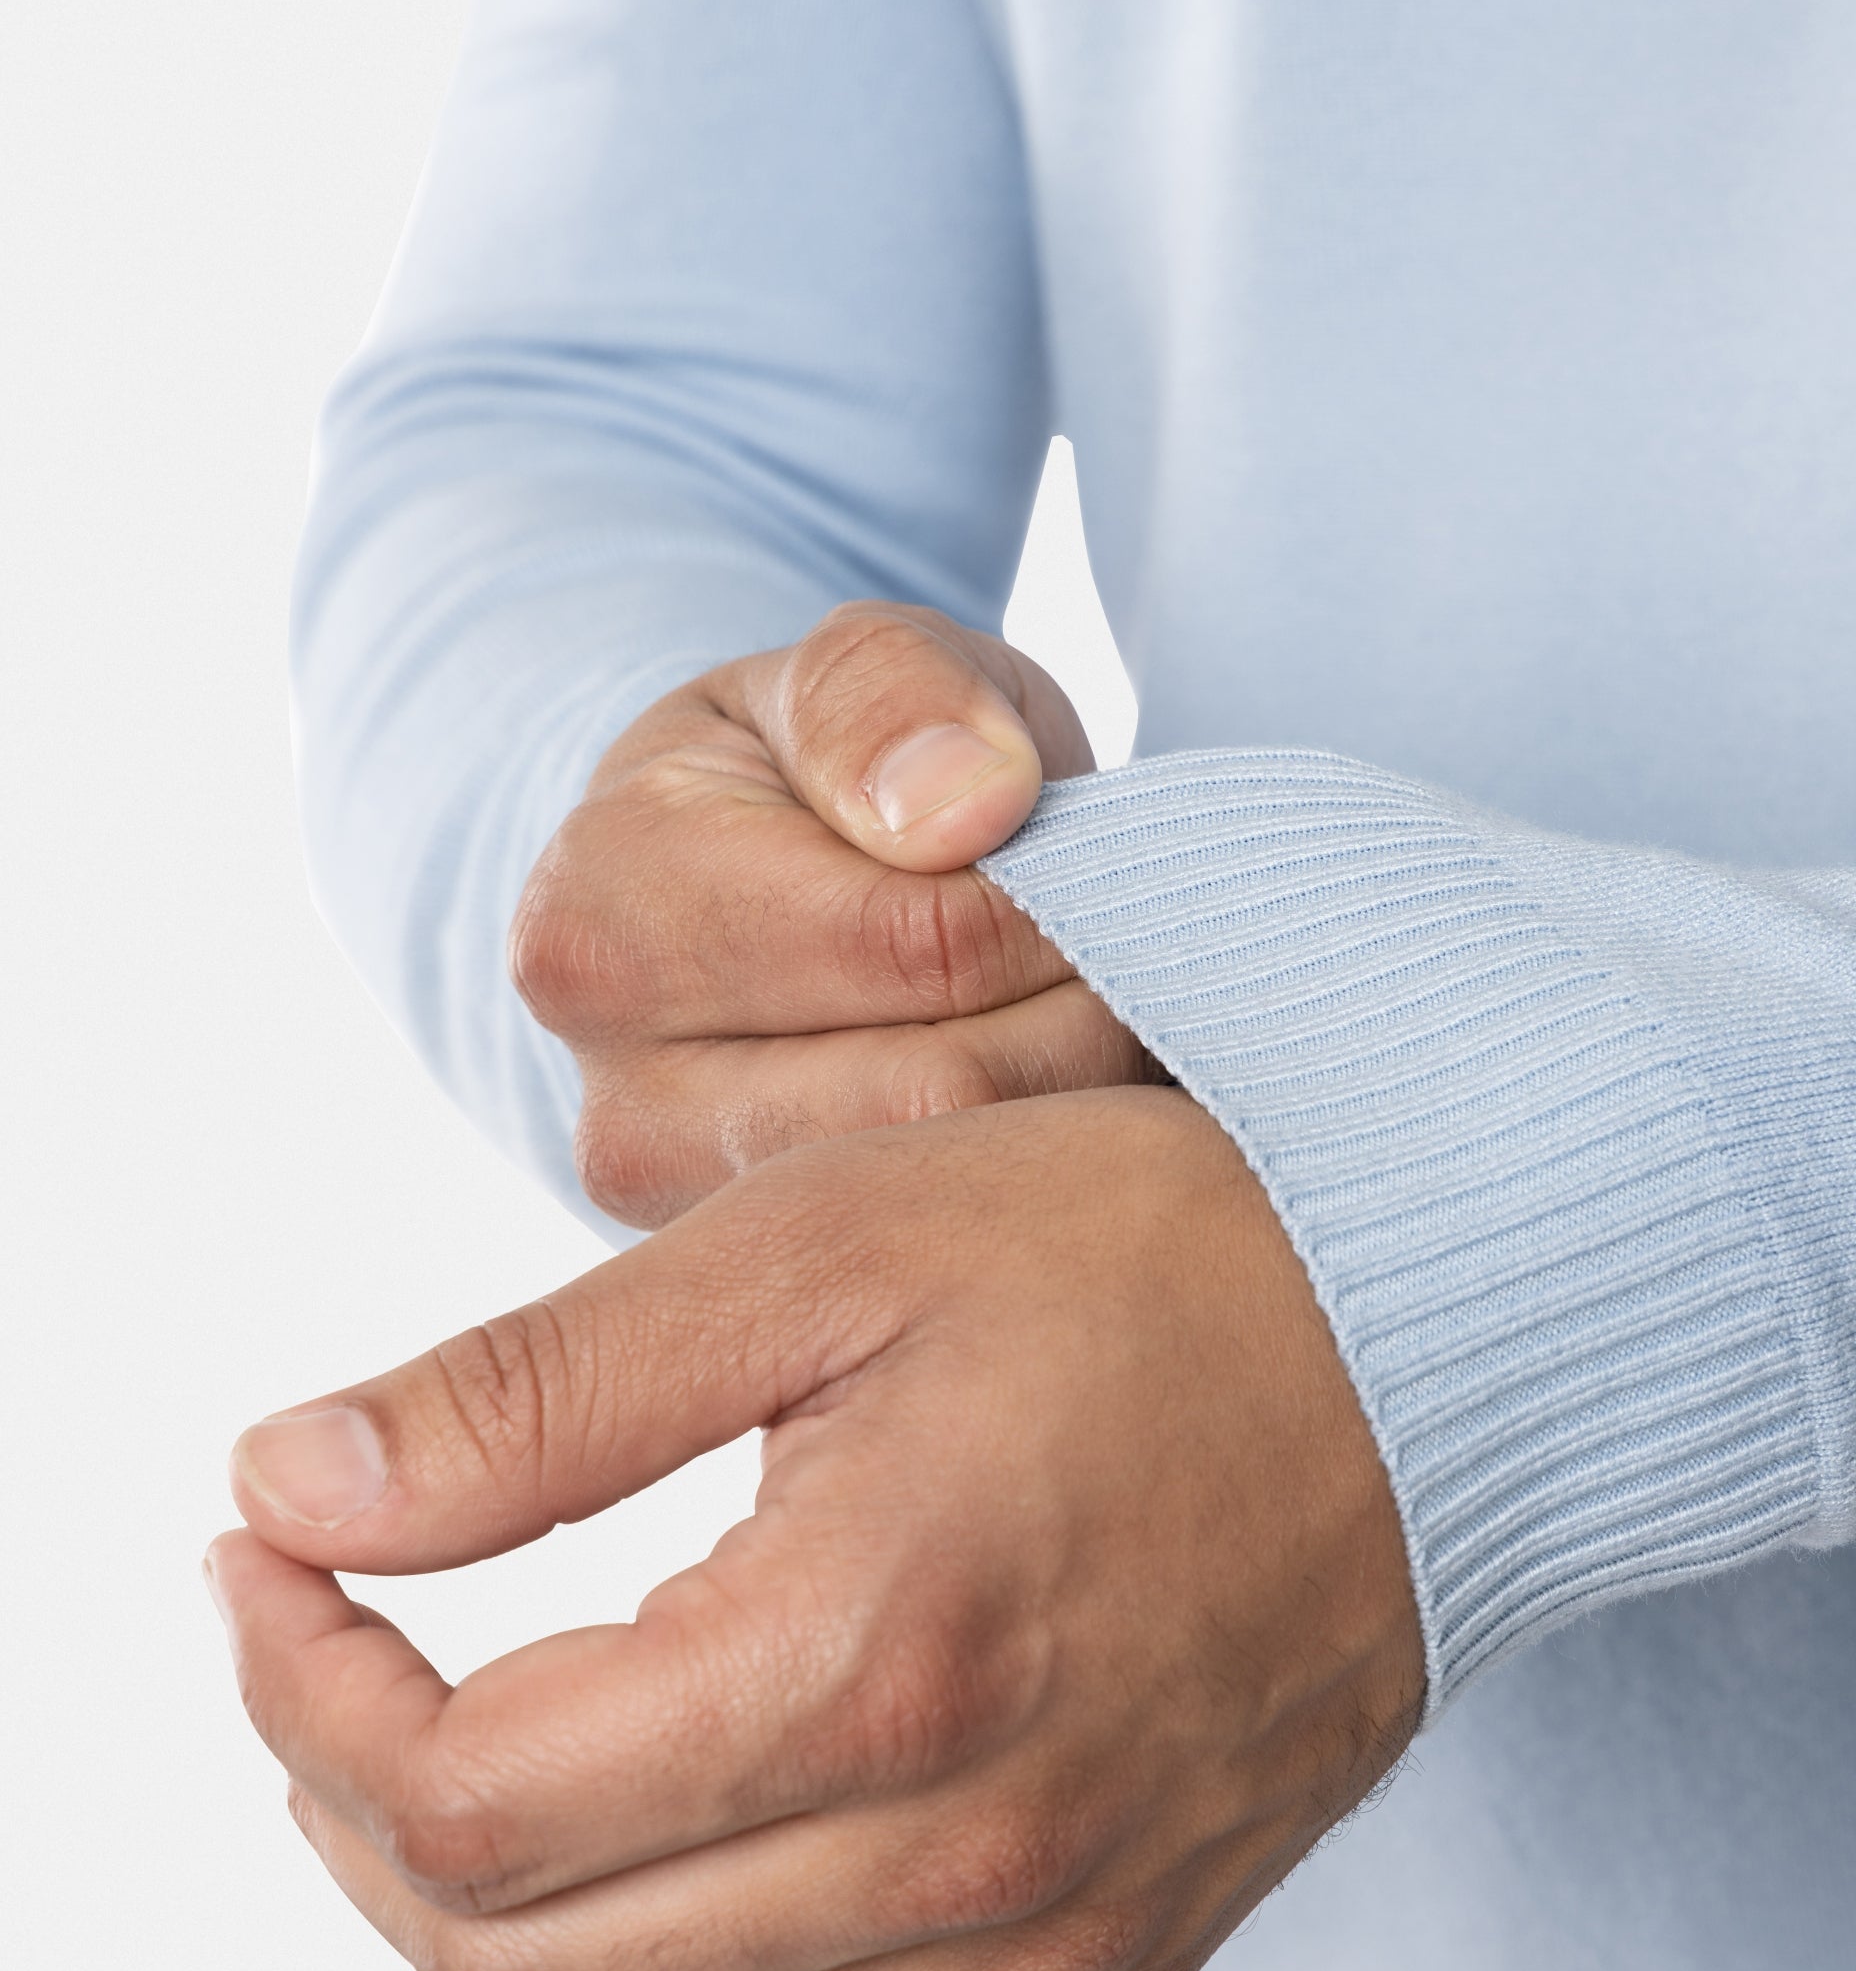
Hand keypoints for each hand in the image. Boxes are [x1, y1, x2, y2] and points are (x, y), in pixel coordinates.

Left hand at [210, 1090, 1423, 1970]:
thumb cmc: (1147, 1253)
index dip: (297, 1686)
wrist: (1454, 1341)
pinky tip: (685, 1860)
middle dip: (354, 1810)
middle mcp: (962, 1855)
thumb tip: (290, 1487)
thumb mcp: (821, 1247)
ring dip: (509, 1935)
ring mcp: (1049, 1939)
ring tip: (479, 1754)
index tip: (263, 1552)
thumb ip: (536, 1394)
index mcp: (869, 1658)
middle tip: (335, 1643)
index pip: (458, 1801)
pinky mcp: (1113, 1959)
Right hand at [510, 601, 1159, 1229]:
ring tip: (1107, 1026)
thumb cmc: (824, 772)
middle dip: (1079, 1018)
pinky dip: (1042, 1189)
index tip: (1100, 872)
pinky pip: (953, 1264)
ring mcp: (690, 1225)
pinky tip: (1062, 1114)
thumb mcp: (856, 672)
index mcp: (601, 918)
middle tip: (1140, 963)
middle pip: (944, 1093)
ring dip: (1074, 1109)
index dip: (1050, 908)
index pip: (918, 941)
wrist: (754, 889)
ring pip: (960, 1193)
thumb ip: (892, 695)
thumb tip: (967, 806)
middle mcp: (616, 1099)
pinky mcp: (777, 1299)